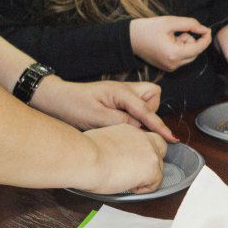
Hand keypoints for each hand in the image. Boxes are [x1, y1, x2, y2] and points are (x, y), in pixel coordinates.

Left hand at [33, 76, 175, 141]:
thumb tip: (141, 128)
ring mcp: (121, 93)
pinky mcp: (117, 99)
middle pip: (153, 95)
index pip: (146, 110)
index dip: (158, 126)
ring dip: (142, 113)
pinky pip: (135, 105)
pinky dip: (134, 115)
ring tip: (124, 124)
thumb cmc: (72, 105)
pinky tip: (121, 123)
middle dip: (150, 111)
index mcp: (121, 92)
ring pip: (146, 100)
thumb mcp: (97, 117)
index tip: (170, 138)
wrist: (56, 98)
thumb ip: (122, 122)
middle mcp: (125, 89)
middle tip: (135, 124)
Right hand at [81, 124, 167, 193]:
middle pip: (160, 148)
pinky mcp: (153, 169)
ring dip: (145, 176)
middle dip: (151, 160)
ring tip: (124, 179)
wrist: (86, 158)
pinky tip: (126, 185)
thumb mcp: (102, 142)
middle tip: (134, 172)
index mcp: (129, 130)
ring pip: (158, 168)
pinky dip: (142, 189)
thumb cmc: (84, 153)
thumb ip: (115, 146)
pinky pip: (154, 184)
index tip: (133, 160)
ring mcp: (151, 153)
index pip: (146, 138)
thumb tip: (113, 156)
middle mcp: (143, 138)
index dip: (142, 151)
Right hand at [130, 16, 212, 71]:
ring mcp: (170, 68)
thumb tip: (204, 29)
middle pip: (195, 53)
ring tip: (172, 37)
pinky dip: (180, 50)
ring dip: (186, 45)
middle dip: (192, 40)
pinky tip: (169, 43)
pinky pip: (182, 58)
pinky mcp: (168, 68)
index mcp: (174, 54)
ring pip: (190, 56)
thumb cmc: (147, 28)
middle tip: (178, 32)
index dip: (206, 38)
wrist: (129, 38)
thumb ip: (190, 24)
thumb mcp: (170, 22)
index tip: (207, 29)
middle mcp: (174, 64)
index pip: (198, 48)